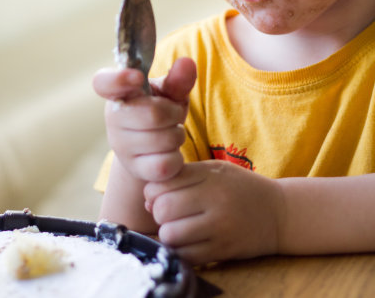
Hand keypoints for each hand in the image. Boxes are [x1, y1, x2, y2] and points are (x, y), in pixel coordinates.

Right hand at [93, 57, 195, 182]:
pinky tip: (169, 152)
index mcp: (119, 91)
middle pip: (154, 114)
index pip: (104, 82)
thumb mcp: (169, 91)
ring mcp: (121, 146)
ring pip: (164, 140)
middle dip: (174, 114)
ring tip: (170, 132)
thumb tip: (187, 63)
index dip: (119, 79)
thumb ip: (177, 79)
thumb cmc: (160, 109)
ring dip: (177, 135)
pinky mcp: (133, 169)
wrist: (151, 147)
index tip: (136, 77)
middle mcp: (113, 118)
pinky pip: (165, 164)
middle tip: (173, 114)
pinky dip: (176, 158)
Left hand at [144, 160, 283, 264]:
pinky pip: (186, 256)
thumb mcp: (216, 170)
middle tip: (168, 213)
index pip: (164, 182)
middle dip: (158, 212)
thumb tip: (147, 198)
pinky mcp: (223, 251)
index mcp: (211, 176)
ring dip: (167, 233)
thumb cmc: (241, 188)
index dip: (154, 191)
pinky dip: (180, 251)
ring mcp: (220, 228)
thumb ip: (183, 176)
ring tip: (178, 228)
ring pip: (171, 235)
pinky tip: (187, 243)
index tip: (161, 195)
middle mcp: (215, 200)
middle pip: (163, 209)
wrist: (280, 213)